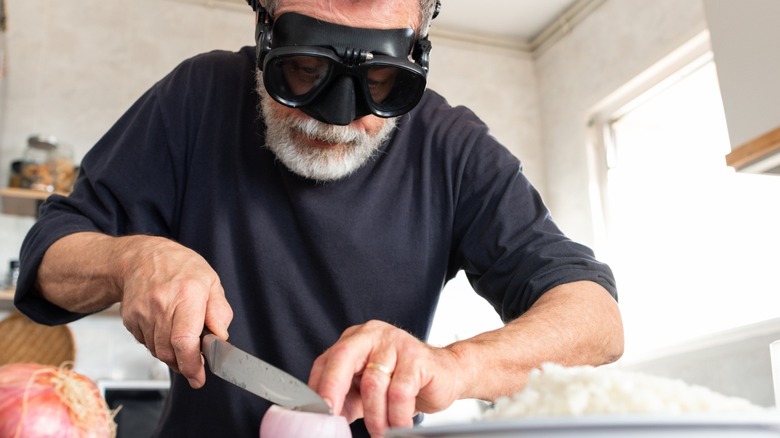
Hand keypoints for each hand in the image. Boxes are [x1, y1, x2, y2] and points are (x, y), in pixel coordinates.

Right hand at [117, 236, 232, 387]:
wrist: (141, 258)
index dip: (191, 364)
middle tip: (195, 365)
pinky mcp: (130, 319)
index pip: (185, 340)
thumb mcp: (211, 281)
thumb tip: (222, 335)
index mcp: (187, 294)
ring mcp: (142, 312)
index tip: (198, 377)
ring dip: (172, 355)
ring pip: (157, 351)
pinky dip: (158, 345)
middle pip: (169, 351)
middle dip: (184, 365)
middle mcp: (162, 304)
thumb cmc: (180, 268)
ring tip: (182, 342)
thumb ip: (220, 310)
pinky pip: (146, 343)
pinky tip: (166, 330)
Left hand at [309, 320, 462, 436]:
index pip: (328, 359)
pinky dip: (397, 415)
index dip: (318, 386)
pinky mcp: (418, 357)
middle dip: (333, 389)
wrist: (447, 374)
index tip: (315, 411)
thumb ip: (345, 398)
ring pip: (373, 383)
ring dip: (375, 416)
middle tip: (331, 416)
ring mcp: (397, 343)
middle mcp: (374, 335)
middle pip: (344, 358)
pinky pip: (400, 392)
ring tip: (380, 431)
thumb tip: (323, 417)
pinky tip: (399, 424)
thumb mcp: (367, 389)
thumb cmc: (404, 381)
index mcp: (356, 339)